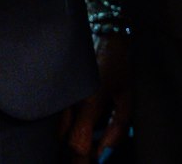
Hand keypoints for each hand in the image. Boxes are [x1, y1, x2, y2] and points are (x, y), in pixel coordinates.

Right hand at [60, 29, 130, 161]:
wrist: (104, 31)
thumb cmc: (119, 65)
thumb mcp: (126, 99)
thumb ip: (116, 130)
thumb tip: (102, 155)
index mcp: (89, 102)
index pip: (76, 143)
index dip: (83, 159)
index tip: (92, 162)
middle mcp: (69, 99)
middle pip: (62, 140)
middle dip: (73, 154)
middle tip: (88, 156)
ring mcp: (60, 93)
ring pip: (55, 130)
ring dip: (67, 140)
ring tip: (84, 140)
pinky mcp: (57, 89)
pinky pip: (55, 116)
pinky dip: (63, 127)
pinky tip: (76, 125)